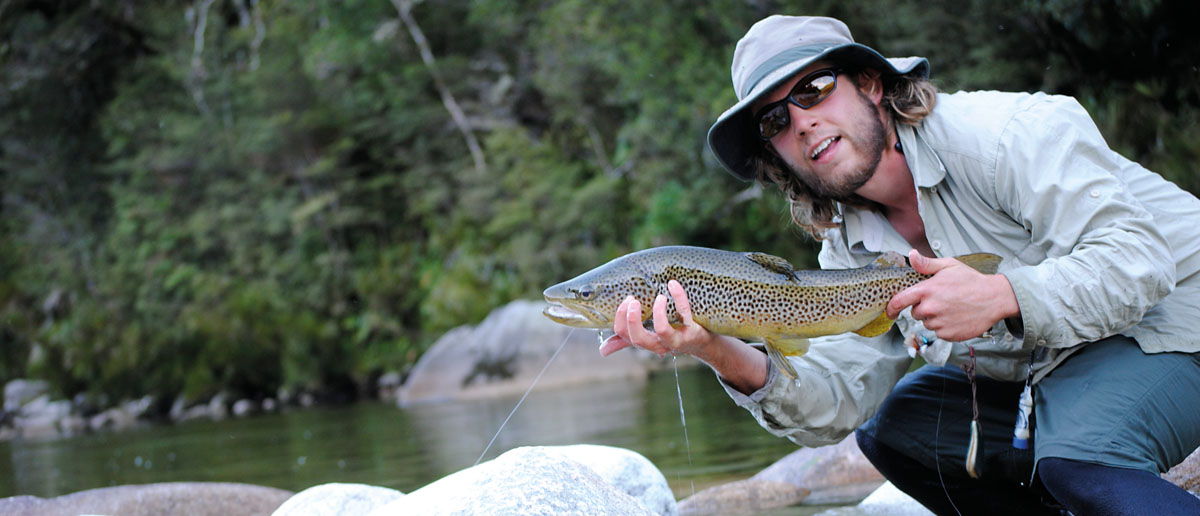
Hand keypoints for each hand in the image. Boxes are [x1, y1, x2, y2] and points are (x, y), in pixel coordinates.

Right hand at [599, 280, 714, 356]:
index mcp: (646, 343)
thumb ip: (626, 341)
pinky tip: (673, 284)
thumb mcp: (649, 339)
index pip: (625, 336)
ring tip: (658, 297)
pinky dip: (678, 297)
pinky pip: (685, 314)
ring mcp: (677, 339)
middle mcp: (660, 344)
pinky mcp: (693, 331)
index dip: (621, 320)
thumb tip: (602, 351)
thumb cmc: (672, 336)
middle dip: (632, 319)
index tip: (626, 301)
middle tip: (633, 300)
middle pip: (639, 338)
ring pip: (662, 330)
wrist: (703, 344)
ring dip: (657, 311)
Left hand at [886, 250, 1019, 341]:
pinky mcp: (948, 335)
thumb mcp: (949, 266)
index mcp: (926, 290)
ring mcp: (939, 323)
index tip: (889, 311)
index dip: (890, 308)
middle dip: (923, 307)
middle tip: (941, 300)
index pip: (898, 301)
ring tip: (952, 308)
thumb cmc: (971, 281)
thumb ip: (927, 264)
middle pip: (915, 313)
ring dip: (935, 318)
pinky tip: (957, 317)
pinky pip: (939, 332)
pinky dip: (945, 327)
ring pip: (927, 323)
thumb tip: (912, 255)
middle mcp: (930, 308)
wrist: (995, 298)